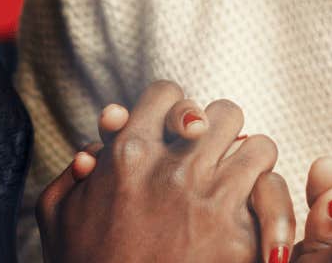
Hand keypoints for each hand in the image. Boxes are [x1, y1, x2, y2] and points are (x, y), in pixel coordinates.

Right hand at [37, 80, 295, 262]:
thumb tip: (96, 151)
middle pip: (223, 113)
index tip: (178, 133)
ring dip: (250, 164)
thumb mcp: (59, 218)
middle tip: (214, 159)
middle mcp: (173, 169)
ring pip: (259, 146)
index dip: (175, 111)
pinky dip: (268, 206)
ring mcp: (210, 201)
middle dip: (220, 134)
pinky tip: (254, 219)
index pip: (167, 94)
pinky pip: (272, 192)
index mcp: (127, 156)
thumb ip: (74, 174)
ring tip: (241, 185)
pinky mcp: (240, 237)